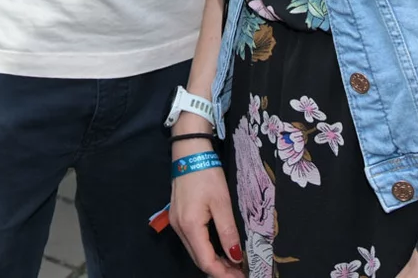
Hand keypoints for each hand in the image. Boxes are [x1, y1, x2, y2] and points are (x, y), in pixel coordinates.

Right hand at [169, 145, 242, 277]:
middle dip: (219, 270)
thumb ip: (228, 232)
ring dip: (213, 261)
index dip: (223, 274)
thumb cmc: (206, 174)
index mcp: (190, 226)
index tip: (241, 277)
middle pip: (198, 259)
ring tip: (233, 264)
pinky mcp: (178, 216)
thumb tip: (235, 257)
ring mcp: (176, 222)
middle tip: (240, 273)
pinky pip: (192, 241)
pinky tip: (219, 249)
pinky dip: (206, 249)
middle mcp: (179, 228)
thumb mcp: (222, 202)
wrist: (189, 151)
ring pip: (195, 251)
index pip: (205, 261)